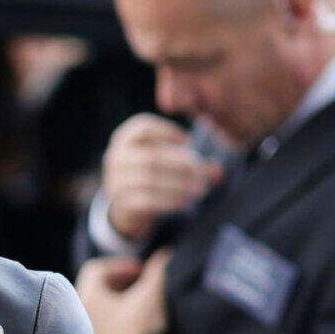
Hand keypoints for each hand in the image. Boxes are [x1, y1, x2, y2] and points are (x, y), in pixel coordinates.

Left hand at [76, 248, 171, 333]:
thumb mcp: (153, 295)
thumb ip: (159, 271)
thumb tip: (165, 256)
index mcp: (86, 298)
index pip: (96, 270)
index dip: (121, 265)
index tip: (142, 270)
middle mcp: (79, 319)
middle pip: (98, 292)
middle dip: (123, 286)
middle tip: (145, 288)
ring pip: (101, 314)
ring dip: (122, 307)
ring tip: (145, 310)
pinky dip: (119, 327)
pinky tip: (139, 333)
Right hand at [102, 113, 223, 241]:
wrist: (126, 206)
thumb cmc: (152, 173)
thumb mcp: (167, 160)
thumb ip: (192, 161)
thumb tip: (218, 171)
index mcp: (124, 138)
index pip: (144, 127)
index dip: (168, 132)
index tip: (188, 143)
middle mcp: (115, 157)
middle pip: (153, 157)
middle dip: (182, 165)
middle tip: (203, 174)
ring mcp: (115, 181)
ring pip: (152, 180)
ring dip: (180, 186)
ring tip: (200, 189)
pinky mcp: (121, 203)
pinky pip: (149, 201)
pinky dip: (171, 202)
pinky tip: (187, 203)